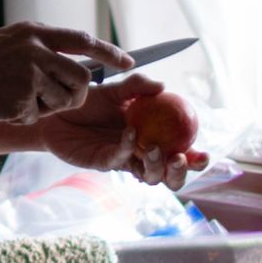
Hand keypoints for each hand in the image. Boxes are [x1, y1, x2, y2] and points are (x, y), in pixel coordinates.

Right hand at [0, 22, 129, 123]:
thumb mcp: (9, 41)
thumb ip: (40, 46)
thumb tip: (75, 56)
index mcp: (34, 32)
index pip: (82, 40)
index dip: (109, 52)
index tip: (128, 61)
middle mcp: (35, 50)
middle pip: (81, 78)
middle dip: (75, 95)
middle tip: (54, 100)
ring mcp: (29, 74)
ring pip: (63, 100)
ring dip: (46, 107)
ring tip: (17, 98)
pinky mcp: (21, 98)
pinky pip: (37, 116)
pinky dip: (23, 117)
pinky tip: (3, 106)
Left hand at [30, 74, 205, 189]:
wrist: (58, 109)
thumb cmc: (90, 100)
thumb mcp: (116, 89)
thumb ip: (138, 86)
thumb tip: (163, 86)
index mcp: (153, 136)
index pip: (180, 152)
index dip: (194, 158)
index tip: (203, 154)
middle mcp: (141, 152)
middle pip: (168, 174)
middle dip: (179, 172)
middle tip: (179, 158)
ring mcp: (123, 160)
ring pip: (148, 176)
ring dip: (156, 166)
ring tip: (155, 148)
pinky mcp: (103, 162)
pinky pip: (121, 160)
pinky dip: (129, 148)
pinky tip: (130, 134)